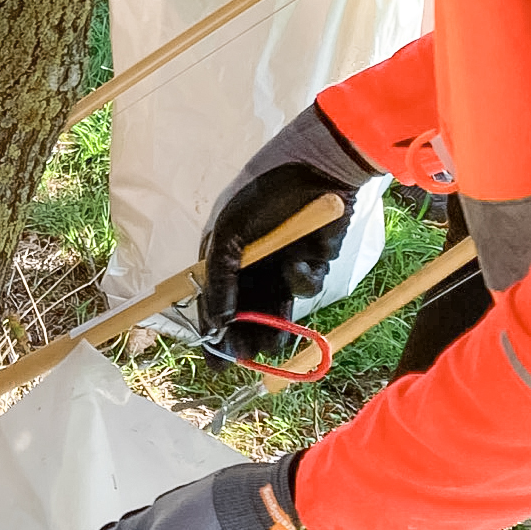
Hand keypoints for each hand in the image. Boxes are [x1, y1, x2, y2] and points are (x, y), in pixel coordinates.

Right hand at [199, 105, 379, 357]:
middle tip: (245, 358)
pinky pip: (305, 284)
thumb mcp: (229, 235)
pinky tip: (301, 265)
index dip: (213, 331)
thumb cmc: (263, 194)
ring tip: (272, 343)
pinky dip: (302, 279)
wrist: (318, 167)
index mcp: (223, 254)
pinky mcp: (312, 261)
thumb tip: (216, 323)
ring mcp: (281, 263)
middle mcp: (252, 263)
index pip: (213, 299)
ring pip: (276, 306)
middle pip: (245, 311)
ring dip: (274, 324)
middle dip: (245, 337)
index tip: (216, 362)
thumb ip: (219, 280)